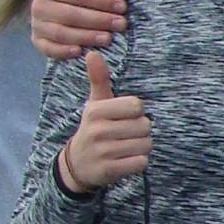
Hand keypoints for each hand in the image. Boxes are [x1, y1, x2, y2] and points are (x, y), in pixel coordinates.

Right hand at [30, 0, 126, 60]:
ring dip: (87, 37)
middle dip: (99, 20)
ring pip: (61, 33)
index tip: (122, 7)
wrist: (63, 0)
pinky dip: (64, 52)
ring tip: (108, 38)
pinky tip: (81, 52)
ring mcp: (37, 24)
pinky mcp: (38, 41)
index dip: (102, 1)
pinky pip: (49, 49)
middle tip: (121, 24)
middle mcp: (38, 5)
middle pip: (70, 15)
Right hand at [59, 53, 149, 193]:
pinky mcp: (110, 170)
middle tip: (125, 135)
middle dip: (140, 131)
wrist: (77, 164)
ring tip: (125, 147)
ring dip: (141, 147)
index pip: (137, 106)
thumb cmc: (94, 128)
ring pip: (146, 145)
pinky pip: (141, 162)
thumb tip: (93, 53)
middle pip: (145, 126)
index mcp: (95, 111)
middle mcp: (97, 130)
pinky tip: (125, 160)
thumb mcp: (95, 104)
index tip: (123, 118)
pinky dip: (138, 162)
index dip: (136, 113)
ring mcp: (103, 152)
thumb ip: (98, 79)